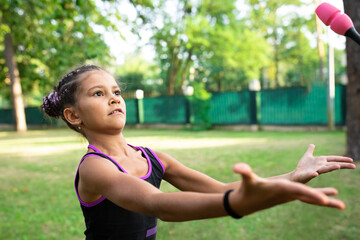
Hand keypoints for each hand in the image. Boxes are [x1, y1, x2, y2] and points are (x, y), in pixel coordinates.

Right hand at [229, 163, 345, 216]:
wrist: (246, 203)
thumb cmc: (247, 190)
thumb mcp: (246, 180)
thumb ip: (243, 172)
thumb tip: (237, 167)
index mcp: (281, 190)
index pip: (298, 192)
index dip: (311, 194)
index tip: (324, 199)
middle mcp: (288, 195)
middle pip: (309, 198)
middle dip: (324, 200)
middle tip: (341, 205)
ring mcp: (289, 197)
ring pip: (310, 199)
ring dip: (325, 200)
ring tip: (341, 204)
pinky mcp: (288, 196)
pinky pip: (306, 197)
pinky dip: (317, 196)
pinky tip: (327, 196)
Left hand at [290, 144, 355, 182]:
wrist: (295, 175)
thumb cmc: (302, 167)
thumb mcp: (307, 156)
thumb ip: (310, 151)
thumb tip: (312, 144)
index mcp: (321, 161)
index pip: (333, 159)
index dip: (342, 159)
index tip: (352, 160)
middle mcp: (320, 166)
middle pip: (333, 165)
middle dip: (343, 165)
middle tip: (354, 166)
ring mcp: (315, 171)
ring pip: (325, 169)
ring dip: (331, 168)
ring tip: (338, 166)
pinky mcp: (308, 175)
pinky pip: (311, 174)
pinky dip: (314, 173)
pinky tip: (316, 173)